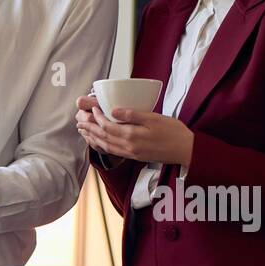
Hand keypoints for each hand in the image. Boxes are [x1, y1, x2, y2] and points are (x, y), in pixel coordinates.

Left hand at [77, 100, 193, 166]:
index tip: (92, 108)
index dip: (97, 117)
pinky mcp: (133, 156)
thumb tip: (113, 110)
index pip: (107, 126)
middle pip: (102, 137)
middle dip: (89, 128)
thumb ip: (133, 115)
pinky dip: (101, 146)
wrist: (185, 150)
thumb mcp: (154, 118)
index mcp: (132, 135)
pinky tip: (98, 142)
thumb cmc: (173, 132)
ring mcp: (130, 153)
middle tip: (79, 120)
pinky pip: (112, 152)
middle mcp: (127, 146)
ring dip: (92, 138)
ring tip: (83, 131)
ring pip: (105, 146)